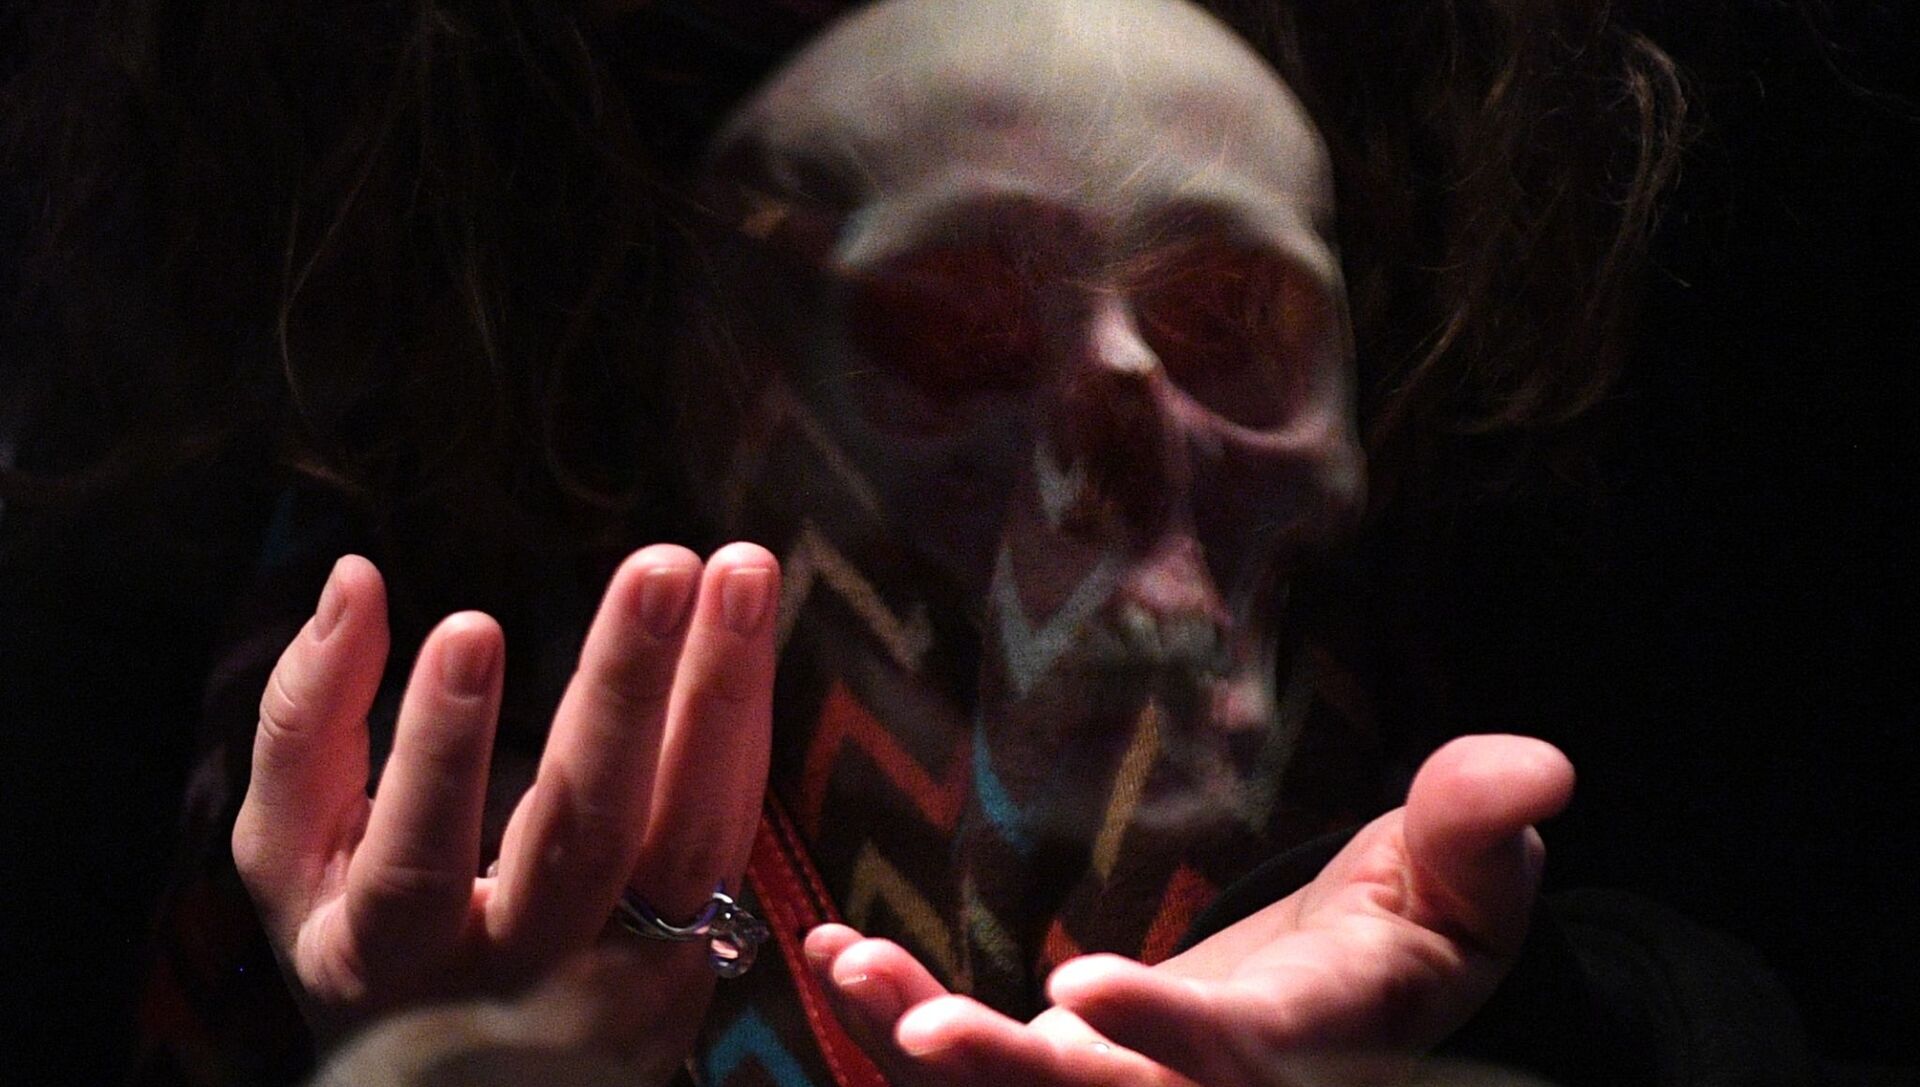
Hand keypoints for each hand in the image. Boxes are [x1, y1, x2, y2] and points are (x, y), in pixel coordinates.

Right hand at [233, 544, 778, 1078]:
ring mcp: (623, 974)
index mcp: (388, 960)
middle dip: (624, 692)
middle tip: (660, 568)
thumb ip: (305, 721)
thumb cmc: (362, 937)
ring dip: (723, 693)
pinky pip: (729, 828)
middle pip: (584, 838)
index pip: (417, 859)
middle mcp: (517, 980)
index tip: (469, 628)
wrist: (465, 1073)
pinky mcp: (698, 953)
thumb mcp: (290, 857)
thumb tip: (352, 578)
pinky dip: (741, 726)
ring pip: (689, 834)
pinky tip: (747, 628)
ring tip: (741, 570)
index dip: (440, 747)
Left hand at [803, 734, 1574, 1085]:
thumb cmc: (1414, 929)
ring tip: (851, 966)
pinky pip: (982, 1061)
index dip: (1164, 1034)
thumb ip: (1479, 829)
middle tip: (923, 1030)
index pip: (1235, 1061)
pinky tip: (835, 953)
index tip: (1084, 985)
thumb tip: (1541, 766)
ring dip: (925, 1045)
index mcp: (1308, 1049)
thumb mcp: (1462, 883)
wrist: (1352, 995)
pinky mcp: (1074, 1067)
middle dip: (1009, 1078)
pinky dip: (901, 1015)